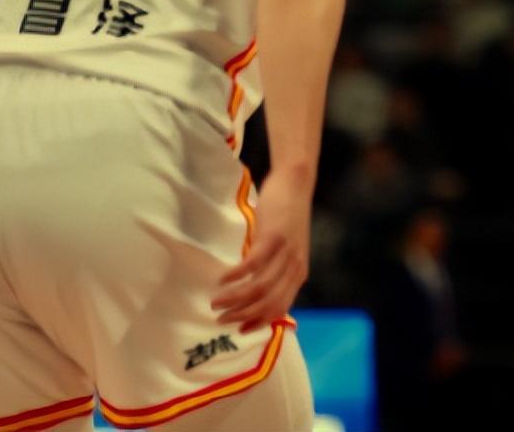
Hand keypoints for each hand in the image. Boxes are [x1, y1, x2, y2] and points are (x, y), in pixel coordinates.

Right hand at [213, 168, 311, 333]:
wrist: (296, 183)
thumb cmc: (288, 215)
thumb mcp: (288, 249)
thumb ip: (276, 270)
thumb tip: (255, 290)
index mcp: (298, 273)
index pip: (279, 308)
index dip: (259, 322)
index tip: (239, 330)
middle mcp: (294, 267)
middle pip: (267, 304)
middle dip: (242, 316)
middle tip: (220, 320)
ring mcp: (284, 253)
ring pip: (258, 288)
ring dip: (234, 300)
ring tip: (215, 303)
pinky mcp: (272, 237)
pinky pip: (252, 264)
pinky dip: (235, 276)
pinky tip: (221, 279)